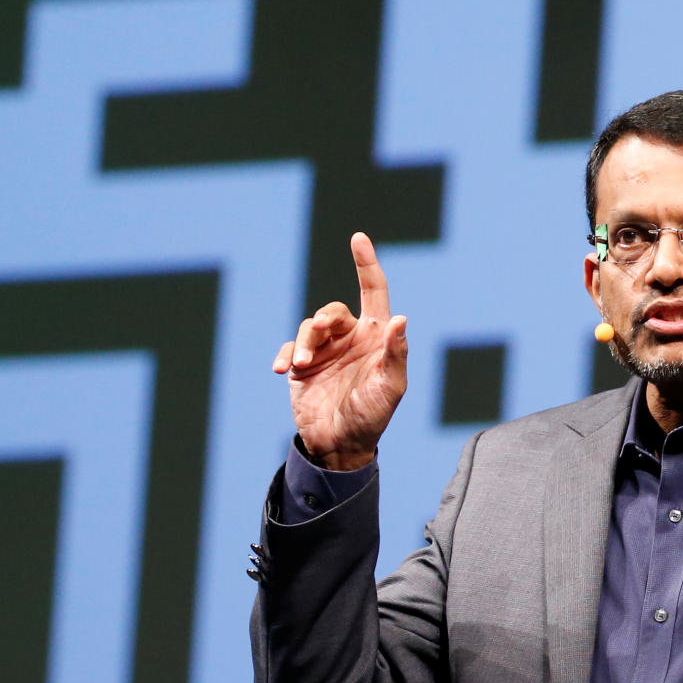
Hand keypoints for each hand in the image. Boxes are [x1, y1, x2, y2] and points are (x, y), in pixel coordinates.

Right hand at [272, 232, 407, 469]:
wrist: (341, 445)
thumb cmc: (373, 416)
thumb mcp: (391, 387)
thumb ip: (395, 354)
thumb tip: (400, 318)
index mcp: (375, 336)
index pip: (372, 291)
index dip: (366, 264)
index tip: (358, 238)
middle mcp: (349, 338)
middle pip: (332, 311)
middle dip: (323, 321)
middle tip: (319, 338)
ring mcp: (324, 351)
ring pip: (308, 327)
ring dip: (303, 341)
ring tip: (300, 363)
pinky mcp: (301, 367)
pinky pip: (287, 349)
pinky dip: (283, 354)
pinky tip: (282, 370)